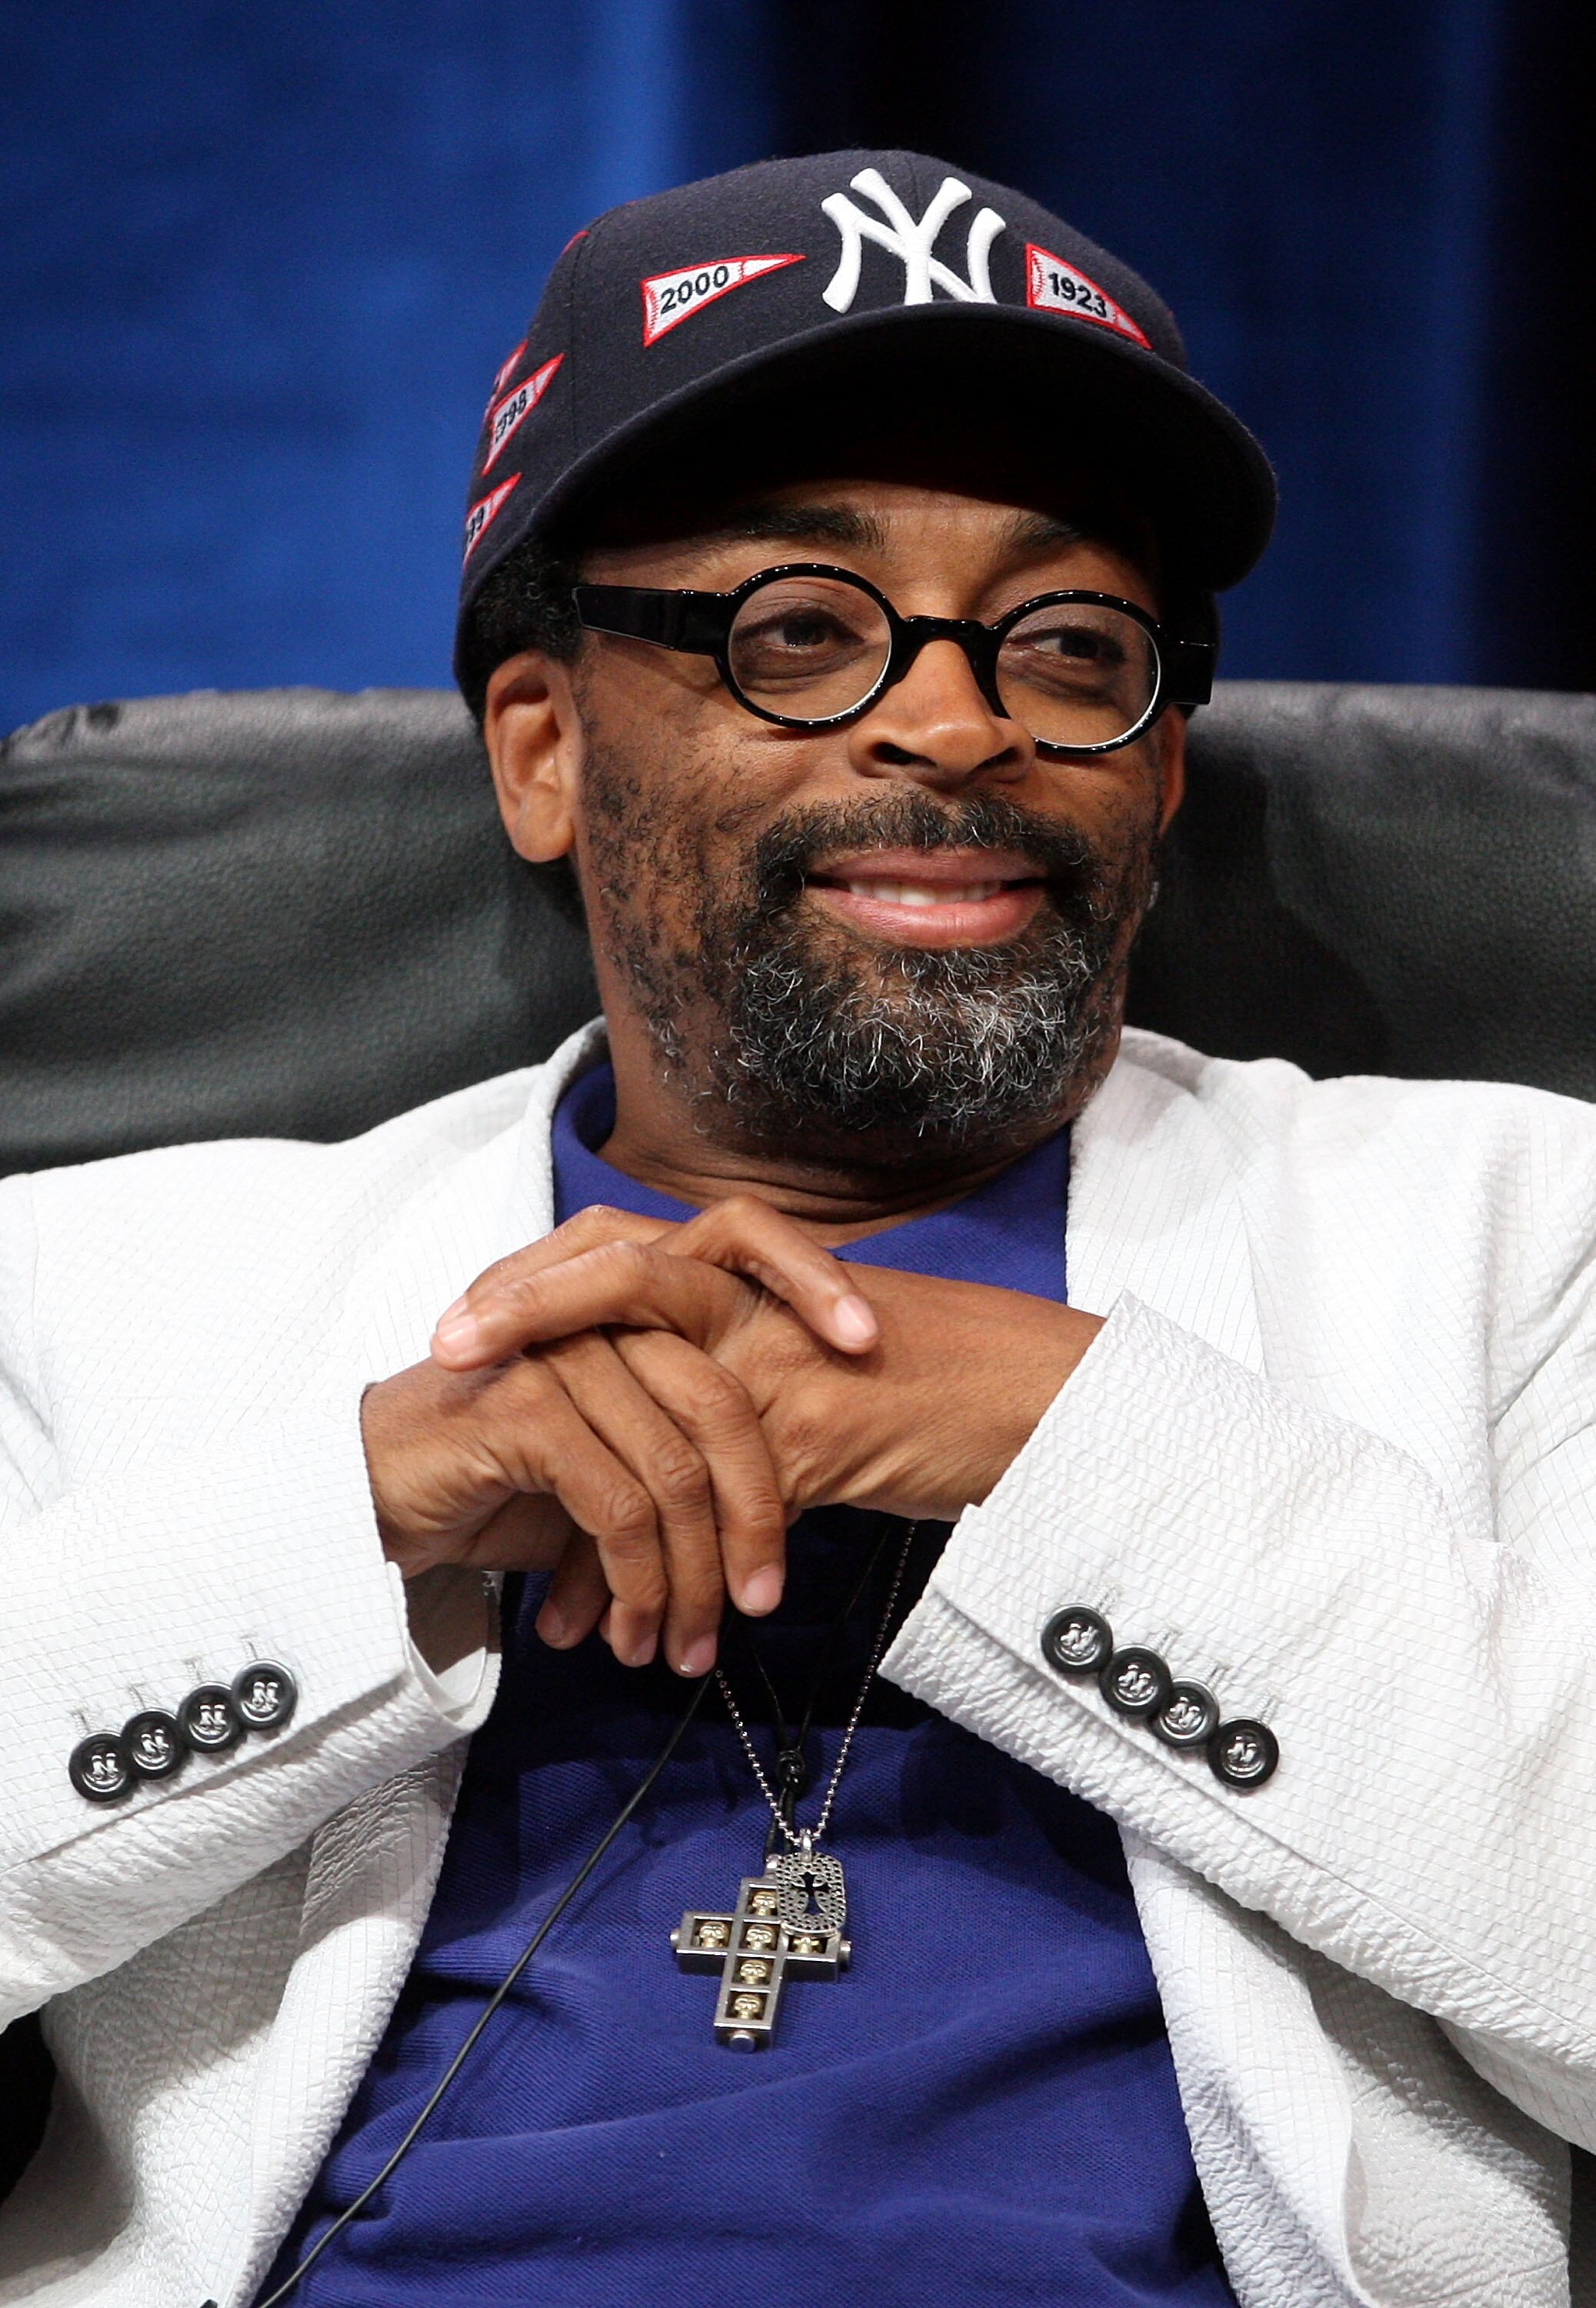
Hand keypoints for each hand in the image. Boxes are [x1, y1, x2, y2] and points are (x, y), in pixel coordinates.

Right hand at [362, 1202, 880, 1674]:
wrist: (372, 1497)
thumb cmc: (497, 1481)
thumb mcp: (611, 1468)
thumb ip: (685, 1460)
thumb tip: (775, 1516)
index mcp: (635, 1298)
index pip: (749, 1261)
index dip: (816, 1287)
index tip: (875, 1350)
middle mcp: (601, 1311)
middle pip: (724, 1402)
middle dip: (758, 1516)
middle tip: (761, 1605)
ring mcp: (560, 1351)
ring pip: (674, 1471)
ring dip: (690, 1579)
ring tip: (689, 1651)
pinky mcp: (523, 1405)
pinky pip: (618, 1504)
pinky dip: (637, 1582)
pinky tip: (633, 1632)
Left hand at [421, 1198, 1104, 1663]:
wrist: (1036, 1399)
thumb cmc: (927, 1384)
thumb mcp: (804, 1371)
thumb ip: (714, 1407)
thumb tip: (618, 1509)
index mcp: (744, 1274)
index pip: (615, 1244)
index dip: (530, 1278)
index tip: (457, 1325)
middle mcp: (758, 1300)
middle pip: (618, 1266)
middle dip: (525, 1306)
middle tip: (449, 1350)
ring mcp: (784, 1358)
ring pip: (662, 1368)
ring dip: (584, 1427)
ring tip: (517, 1465)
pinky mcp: (818, 1429)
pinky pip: (729, 1489)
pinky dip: (683, 1557)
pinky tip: (647, 1619)